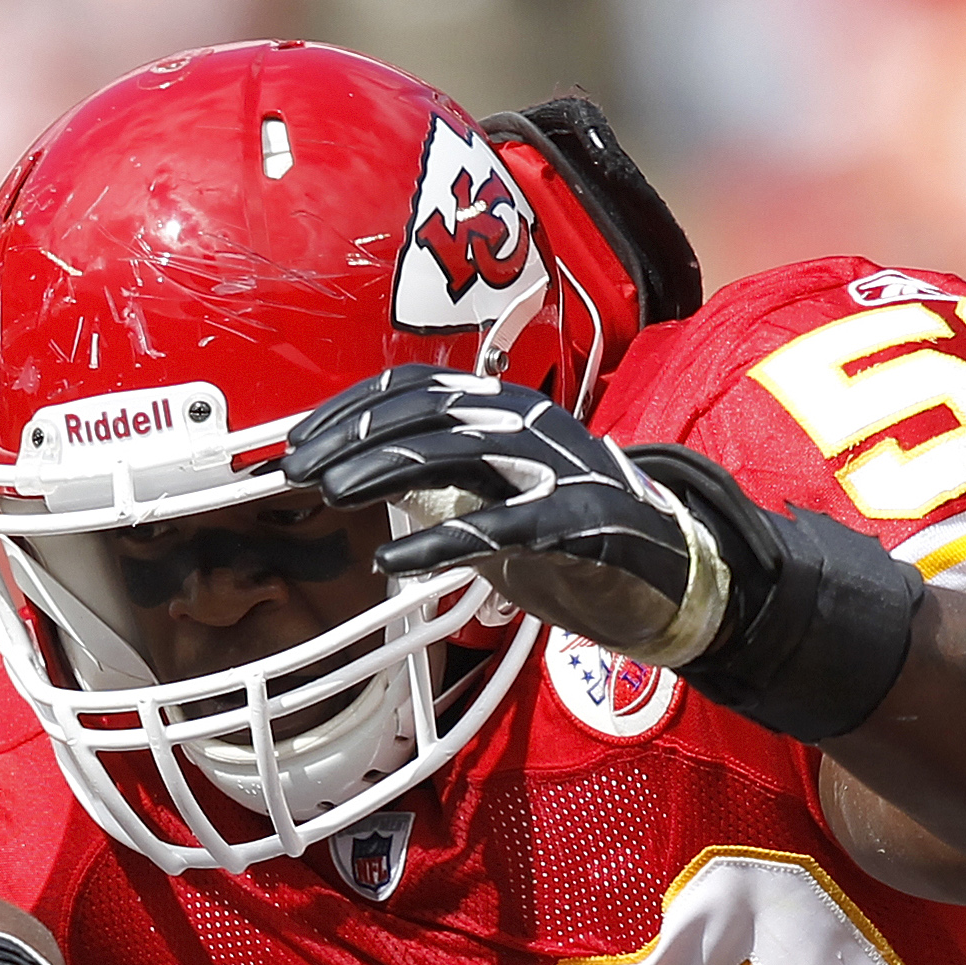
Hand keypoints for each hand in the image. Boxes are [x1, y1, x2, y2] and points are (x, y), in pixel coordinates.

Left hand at [287, 365, 729, 664]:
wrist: (667, 575)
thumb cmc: (571, 538)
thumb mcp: (489, 499)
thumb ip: (435, 482)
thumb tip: (354, 473)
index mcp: (505, 411)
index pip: (416, 389)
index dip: (351, 410)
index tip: (299, 443)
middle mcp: (529, 424)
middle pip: (428, 413)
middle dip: (355, 437)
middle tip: (299, 470)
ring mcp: (558, 467)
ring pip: (460, 449)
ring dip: (387, 468)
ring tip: (334, 493)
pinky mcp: (582, 520)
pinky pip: (502, 526)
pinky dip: (442, 541)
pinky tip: (394, 562)